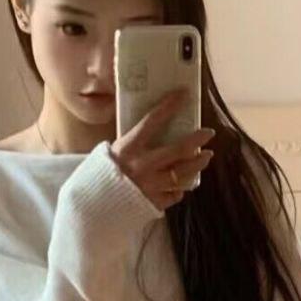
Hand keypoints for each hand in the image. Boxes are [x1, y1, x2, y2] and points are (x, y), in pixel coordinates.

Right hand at [110, 90, 215, 210]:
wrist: (91, 206)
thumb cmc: (100, 174)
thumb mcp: (113, 151)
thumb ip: (133, 143)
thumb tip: (153, 128)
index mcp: (128, 148)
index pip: (152, 121)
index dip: (170, 106)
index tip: (184, 94)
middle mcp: (142, 166)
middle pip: (178, 150)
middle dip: (197, 139)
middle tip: (209, 133)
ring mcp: (150, 186)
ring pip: (183, 173)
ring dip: (197, 164)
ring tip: (206, 157)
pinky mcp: (153, 203)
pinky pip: (174, 194)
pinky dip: (179, 188)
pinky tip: (182, 183)